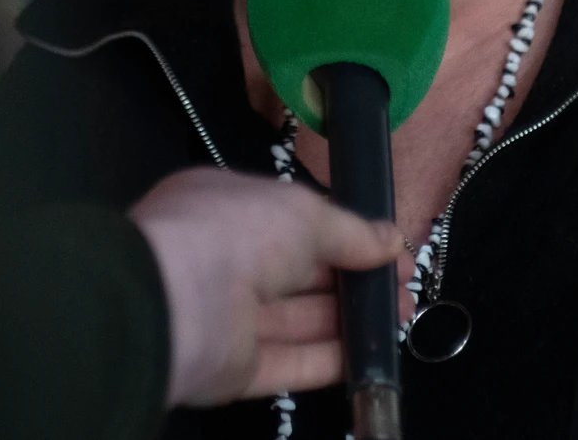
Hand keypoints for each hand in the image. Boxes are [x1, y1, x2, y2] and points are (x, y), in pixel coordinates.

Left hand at [129, 166, 408, 406]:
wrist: (174, 301)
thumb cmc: (237, 233)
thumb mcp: (306, 213)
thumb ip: (351, 231)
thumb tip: (392, 240)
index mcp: (229, 207)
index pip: (293, 222)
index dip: (343, 234)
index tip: (388, 248)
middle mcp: (225, 260)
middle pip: (298, 273)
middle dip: (352, 280)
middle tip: (403, 289)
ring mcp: (226, 317)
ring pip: (296, 321)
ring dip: (348, 322)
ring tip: (399, 321)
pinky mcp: (231, 368)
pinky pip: (286, 363)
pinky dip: (327, 361)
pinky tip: (369, 358)